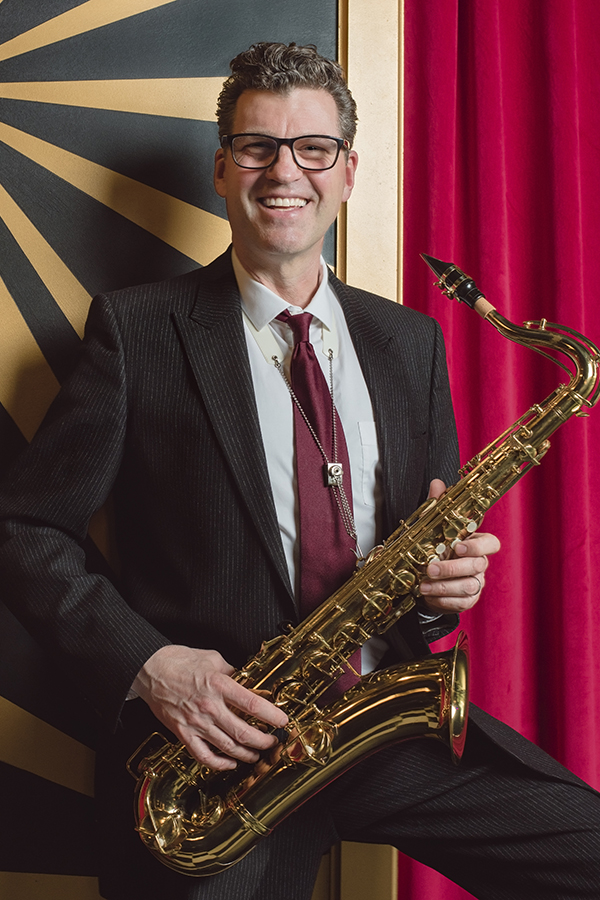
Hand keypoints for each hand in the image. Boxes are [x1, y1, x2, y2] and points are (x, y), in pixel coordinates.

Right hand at [133, 645, 287, 769]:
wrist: (149, 670)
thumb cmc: (179, 661)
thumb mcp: (212, 658)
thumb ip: (231, 671)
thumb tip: (247, 679)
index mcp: (218, 685)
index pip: (251, 704)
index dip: (271, 715)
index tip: (282, 721)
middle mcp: (209, 706)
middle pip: (243, 732)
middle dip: (263, 740)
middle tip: (273, 741)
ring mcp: (196, 722)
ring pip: (227, 747)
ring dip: (246, 754)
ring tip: (257, 754)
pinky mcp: (183, 733)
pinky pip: (203, 756)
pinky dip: (219, 763)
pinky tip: (230, 763)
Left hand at [418, 479, 500, 613]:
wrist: (428, 577)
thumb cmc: (436, 549)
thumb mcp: (434, 528)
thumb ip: (438, 506)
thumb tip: (438, 483)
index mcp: (476, 543)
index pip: (491, 544)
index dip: (477, 546)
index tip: (458, 546)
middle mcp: (479, 564)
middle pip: (476, 566)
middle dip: (452, 568)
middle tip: (430, 568)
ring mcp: (476, 583)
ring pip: (468, 586)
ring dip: (444, 587)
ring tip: (423, 585)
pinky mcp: (468, 600)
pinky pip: (461, 603)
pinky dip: (444, 600)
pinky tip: (429, 596)